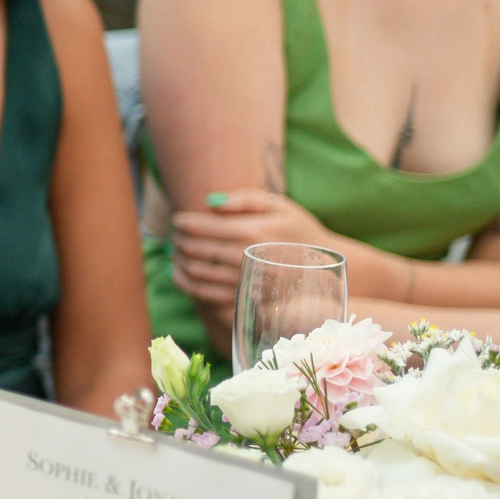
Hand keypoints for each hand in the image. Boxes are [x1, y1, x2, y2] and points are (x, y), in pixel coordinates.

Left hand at [167, 187, 342, 302]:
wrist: (325, 270)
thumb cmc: (300, 232)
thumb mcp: (281, 206)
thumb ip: (246, 199)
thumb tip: (209, 201)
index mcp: (253, 232)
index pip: (202, 226)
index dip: (183, 223)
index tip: (177, 220)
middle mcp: (246, 258)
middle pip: (195, 248)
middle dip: (179, 240)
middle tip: (174, 235)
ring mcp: (244, 282)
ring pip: (195, 271)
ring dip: (179, 260)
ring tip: (176, 251)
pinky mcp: (244, 299)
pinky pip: (203, 293)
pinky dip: (185, 282)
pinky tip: (181, 272)